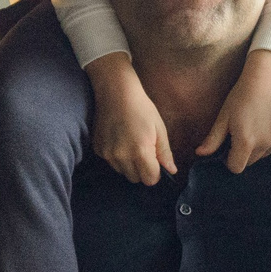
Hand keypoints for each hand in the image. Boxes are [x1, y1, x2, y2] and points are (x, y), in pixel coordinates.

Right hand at [88, 53, 175, 184]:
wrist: (116, 92)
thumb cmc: (142, 108)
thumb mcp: (159, 129)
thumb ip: (165, 153)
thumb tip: (172, 171)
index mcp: (140, 151)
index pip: (150, 180)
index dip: (155, 173)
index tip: (155, 161)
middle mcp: (122, 157)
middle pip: (135, 179)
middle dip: (142, 170)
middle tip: (144, 152)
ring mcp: (107, 154)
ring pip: (122, 172)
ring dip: (129, 165)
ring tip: (131, 144)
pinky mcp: (98, 149)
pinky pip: (111, 162)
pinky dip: (117, 157)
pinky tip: (119, 140)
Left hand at [200, 48, 270, 172]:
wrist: (267, 79)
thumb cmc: (241, 96)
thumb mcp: (224, 117)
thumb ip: (213, 139)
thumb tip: (199, 154)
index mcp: (246, 142)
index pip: (236, 167)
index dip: (229, 160)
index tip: (228, 147)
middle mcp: (264, 145)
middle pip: (249, 162)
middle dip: (242, 153)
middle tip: (239, 134)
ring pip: (262, 155)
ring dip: (256, 148)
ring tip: (253, 127)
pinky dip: (268, 141)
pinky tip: (265, 123)